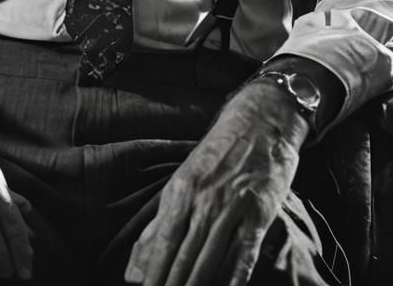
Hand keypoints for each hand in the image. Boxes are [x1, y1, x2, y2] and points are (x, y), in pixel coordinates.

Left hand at [124, 82, 309, 285]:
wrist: (258, 122)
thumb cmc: (216, 157)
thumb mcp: (182, 184)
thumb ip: (158, 229)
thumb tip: (131, 274)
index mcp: (180, 191)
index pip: (162, 243)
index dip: (154, 275)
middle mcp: (204, 199)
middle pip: (185, 255)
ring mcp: (233, 205)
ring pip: (212, 257)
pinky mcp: (260, 211)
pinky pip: (245, 251)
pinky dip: (234, 276)